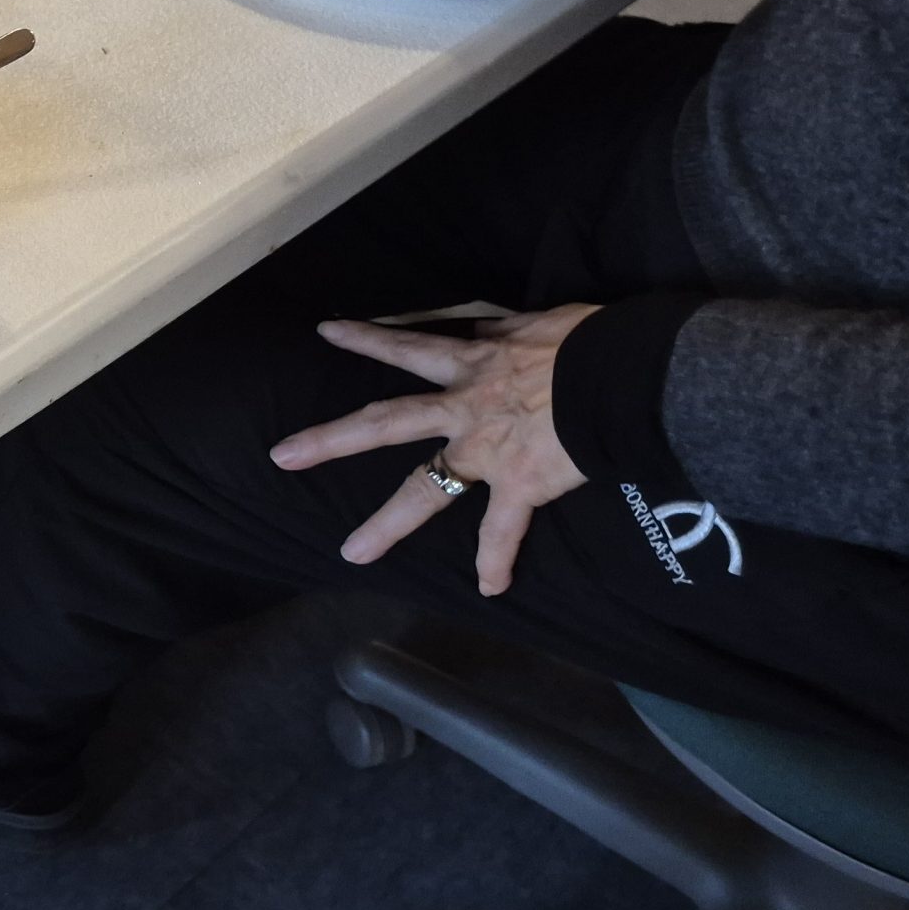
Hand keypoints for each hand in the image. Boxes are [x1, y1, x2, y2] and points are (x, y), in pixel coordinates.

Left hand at [269, 307, 596, 595]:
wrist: (625, 372)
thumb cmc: (592, 338)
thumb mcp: (541, 322)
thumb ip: (517, 333)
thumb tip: (521, 331)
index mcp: (473, 360)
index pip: (410, 344)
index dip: (369, 336)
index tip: (327, 330)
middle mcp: (465, 406)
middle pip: (384, 422)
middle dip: (331, 440)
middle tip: (282, 455)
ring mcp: (487, 450)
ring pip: (426, 489)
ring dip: (388, 524)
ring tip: (352, 553)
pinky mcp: (521, 483)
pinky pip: (502, 530)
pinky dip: (496, 560)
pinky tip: (489, 587)